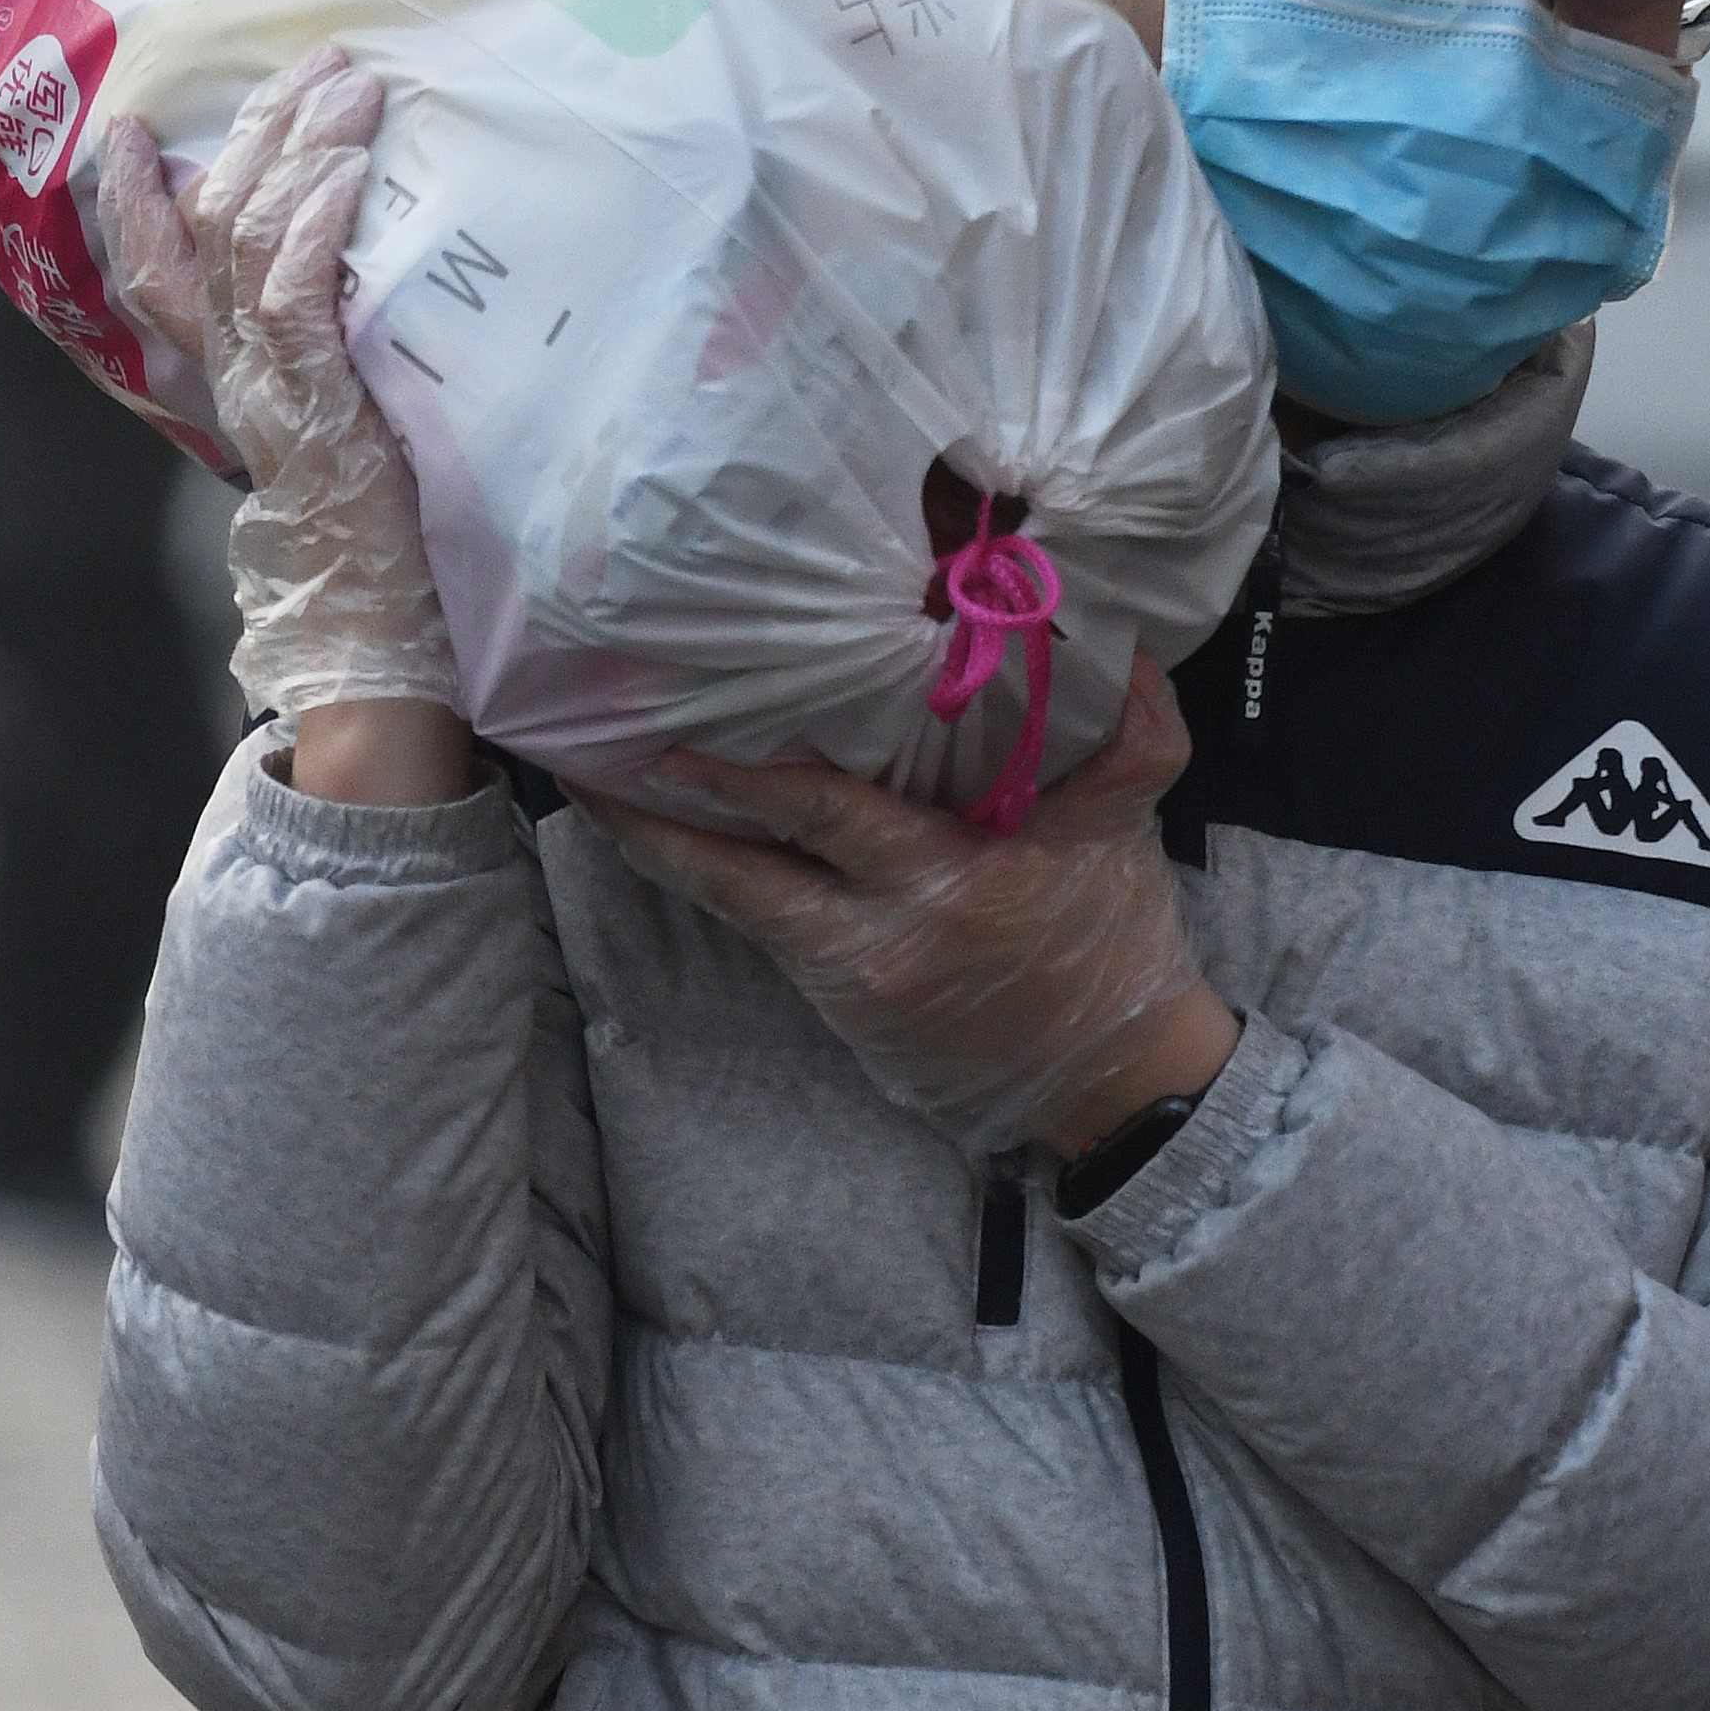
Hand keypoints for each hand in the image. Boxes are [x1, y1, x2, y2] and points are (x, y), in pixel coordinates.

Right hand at [94, 47, 461, 726]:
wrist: (367, 632)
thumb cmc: (368, 536)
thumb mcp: (332, 428)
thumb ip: (319, 366)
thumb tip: (353, 289)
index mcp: (227, 379)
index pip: (156, 274)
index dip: (134, 199)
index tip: (130, 129)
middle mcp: (232, 374)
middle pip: (208, 227)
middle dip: (254, 133)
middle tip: (309, 62)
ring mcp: (270, 383)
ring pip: (249, 238)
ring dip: (299, 150)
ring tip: (349, 86)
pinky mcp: (317, 399)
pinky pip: (297, 290)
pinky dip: (316, 220)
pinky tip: (347, 169)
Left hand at [578, 661, 1242, 1155]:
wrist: (1105, 1077)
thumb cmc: (1113, 938)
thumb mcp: (1124, 829)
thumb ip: (1130, 733)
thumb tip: (1124, 632)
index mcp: (943, 881)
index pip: (822, 815)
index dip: (739, 779)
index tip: (668, 735)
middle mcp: (875, 933)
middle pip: (735, 877)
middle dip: (655, 818)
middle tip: (579, 757)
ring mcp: (845, 976)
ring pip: (730, 904)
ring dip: (662, 848)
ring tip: (594, 788)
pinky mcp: (835, 1000)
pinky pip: (759, 926)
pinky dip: (714, 876)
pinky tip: (671, 832)